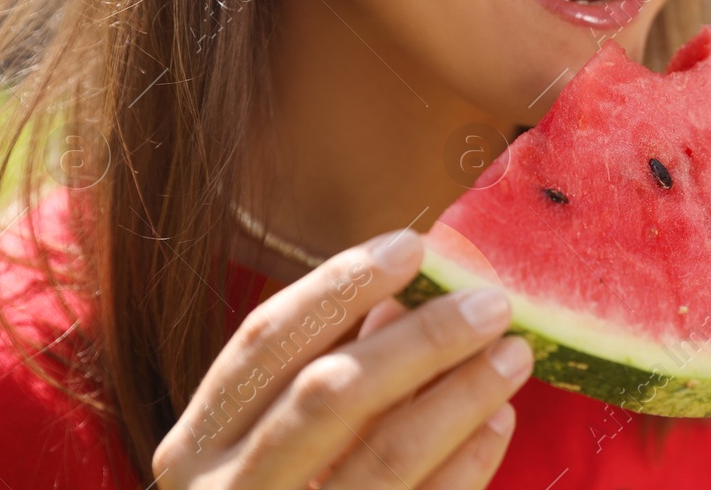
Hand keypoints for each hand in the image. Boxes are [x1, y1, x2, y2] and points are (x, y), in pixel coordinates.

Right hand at [153, 228, 531, 488]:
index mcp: (196, 446)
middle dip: (420, 339)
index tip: (411, 246)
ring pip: (384, 455)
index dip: (338, 284)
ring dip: (459, 395)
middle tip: (490, 302)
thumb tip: (397, 300)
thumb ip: (323, 372)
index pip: (266, 341)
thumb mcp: (267, 444)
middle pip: (331, 393)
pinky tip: (499, 421)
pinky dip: (465, 465)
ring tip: (515, 353)